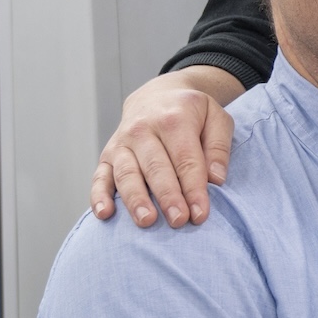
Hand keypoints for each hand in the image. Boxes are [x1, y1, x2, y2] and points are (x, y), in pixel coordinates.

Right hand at [90, 67, 242, 227]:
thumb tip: (216, 179)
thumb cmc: (192, 113)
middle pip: (155, 168)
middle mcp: (143, 129)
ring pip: (126, 173)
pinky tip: (105, 214)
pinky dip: (99, 195)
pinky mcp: (107, 155)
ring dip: (135, 199)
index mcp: (173, 119)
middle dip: (167, 196)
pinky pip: (100, 176)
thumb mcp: (217, 118)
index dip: (193, 188)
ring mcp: (121, 142)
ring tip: (146, 221)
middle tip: (178, 221)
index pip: (185, 159)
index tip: (200, 214)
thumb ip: (219, 147)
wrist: (157, 95)